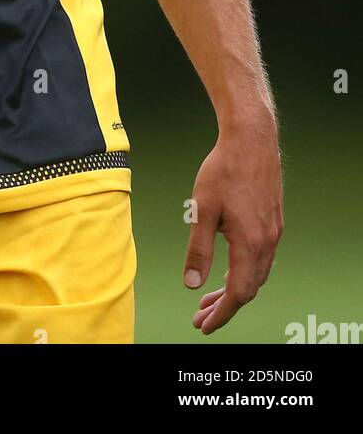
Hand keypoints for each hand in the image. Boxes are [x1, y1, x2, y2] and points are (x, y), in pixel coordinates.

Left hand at [183, 113, 283, 334]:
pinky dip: (244, 271)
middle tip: (201, 316)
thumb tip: (191, 284)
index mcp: (250, 243)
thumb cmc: (223, 169)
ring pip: (256, 274)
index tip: (203, 325)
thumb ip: (198, 249)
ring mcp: (273, 232)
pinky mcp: (273, 221)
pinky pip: (261, 258)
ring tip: (210, 297)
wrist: (251, 139)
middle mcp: (267, 242)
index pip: (238, 293)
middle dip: (225, 305)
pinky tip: (228, 269)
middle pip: (248, 288)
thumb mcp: (202, 210)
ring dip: (234, 289)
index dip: (221, 314)